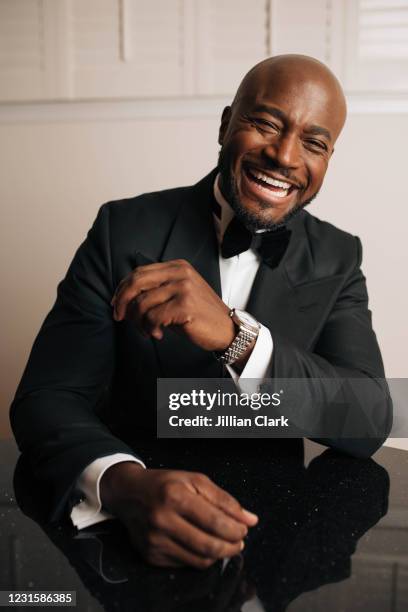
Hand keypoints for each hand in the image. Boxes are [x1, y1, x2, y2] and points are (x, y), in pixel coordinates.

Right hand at [100, 462, 257, 568]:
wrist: (129, 493)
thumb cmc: (164, 485)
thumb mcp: (195, 480)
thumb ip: (224, 499)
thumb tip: (249, 519)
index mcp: (175, 496)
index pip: (215, 522)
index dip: (236, 529)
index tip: (244, 529)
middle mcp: (162, 520)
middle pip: (209, 545)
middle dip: (231, 546)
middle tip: (239, 541)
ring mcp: (155, 541)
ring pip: (199, 560)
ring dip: (219, 554)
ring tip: (225, 543)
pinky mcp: (151, 555)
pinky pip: (186, 564)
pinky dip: (200, 557)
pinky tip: (203, 545)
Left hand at [111, 259, 235, 350]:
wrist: (226, 329)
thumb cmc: (198, 315)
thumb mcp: (177, 295)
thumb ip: (155, 290)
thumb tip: (123, 299)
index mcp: (177, 266)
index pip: (139, 272)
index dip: (122, 289)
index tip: (117, 305)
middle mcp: (180, 273)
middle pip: (136, 282)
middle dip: (123, 302)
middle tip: (120, 317)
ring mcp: (184, 288)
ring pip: (142, 303)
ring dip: (138, 322)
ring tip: (147, 331)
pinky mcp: (185, 305)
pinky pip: (153, 317)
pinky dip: (150, 329)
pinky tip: (158, 334)